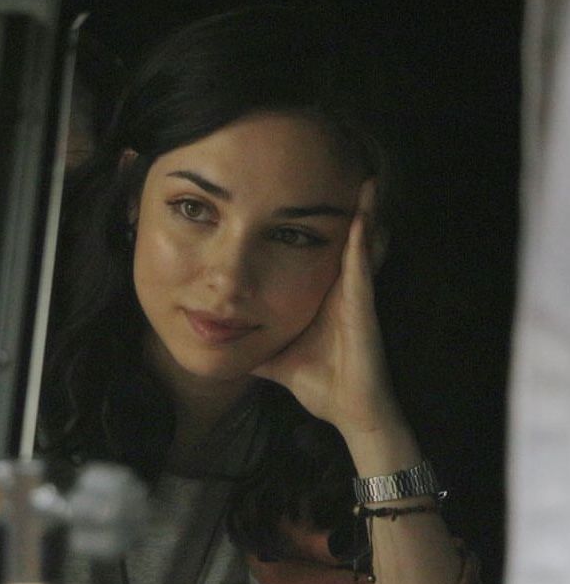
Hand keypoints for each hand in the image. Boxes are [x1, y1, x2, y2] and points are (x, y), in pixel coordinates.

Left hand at [252, 179, 404, 437]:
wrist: (348, 410)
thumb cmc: (316, 382)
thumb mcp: (273, 357)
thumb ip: (251, 345)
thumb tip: (220, 343)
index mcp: (318, 298)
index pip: (311, 254)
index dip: (307, 227)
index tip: (296, 199)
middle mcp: (338, 290)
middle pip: (336, 241)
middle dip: (336, 210)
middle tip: (336, 173)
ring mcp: (353, 295)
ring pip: (356, 244)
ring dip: (358, 213)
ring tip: (359, 177)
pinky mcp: (363, 304)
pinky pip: (360, 265)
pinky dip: (362, 238)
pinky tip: (362, 212)